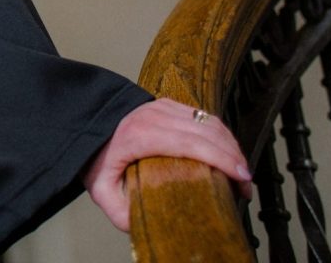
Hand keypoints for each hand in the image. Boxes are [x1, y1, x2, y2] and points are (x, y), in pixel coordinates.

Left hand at [83, 98, 252, 231]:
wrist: (84, 122)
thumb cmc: (95, 155)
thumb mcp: (100, 188)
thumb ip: (119, 211)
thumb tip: (142, 226)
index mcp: (141, 135)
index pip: (191, 143)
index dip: (221, 158)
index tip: (241, 178)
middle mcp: (155, 116)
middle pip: (207, 132)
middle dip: (233, 158)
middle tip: (246, 186)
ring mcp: (162, 106)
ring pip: (208, 121)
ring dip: (230, 145)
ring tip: (240, 173)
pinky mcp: (167, 104)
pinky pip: (202, 116)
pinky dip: (220, 134)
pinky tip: (227, 152)